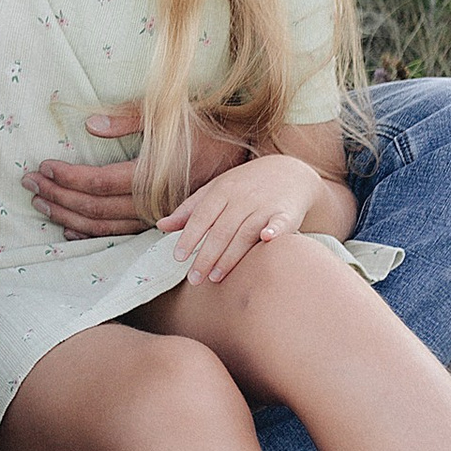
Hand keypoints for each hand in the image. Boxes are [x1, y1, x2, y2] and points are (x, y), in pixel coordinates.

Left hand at [29, 105, 247, 237]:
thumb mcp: (169, 114)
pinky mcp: (158, 222)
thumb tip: (89, 125)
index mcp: (151, 175)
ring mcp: (155, 217)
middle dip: (57, 195)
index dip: (66, 176)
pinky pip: (118, 235)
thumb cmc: (204, 128)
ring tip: (41, 203)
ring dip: (67, 216)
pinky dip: (90, 233)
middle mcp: (152, 202)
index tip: (42, 166)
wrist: (242, 155)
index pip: (97, 183)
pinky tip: (69, 228)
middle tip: (30, 184)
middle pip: (94, 208)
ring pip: (102, 226)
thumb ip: (127, 119)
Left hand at [160, 150, 331, 284]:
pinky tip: (266, 239)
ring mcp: (265, 205)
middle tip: (194, 279)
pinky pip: (280, 222)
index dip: (190, 237)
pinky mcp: (287, 212)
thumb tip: (161, 225)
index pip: (201, 217)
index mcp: (222, 191)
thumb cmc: (245, 185)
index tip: (179, 258)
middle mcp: (242, 197)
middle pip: (221, 230)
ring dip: (230, 256)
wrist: (289, 171)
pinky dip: (274, 230)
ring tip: (215, 277)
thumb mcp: (216, 190)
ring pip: (245, 232)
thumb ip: (189, 210)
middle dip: (206, 256)